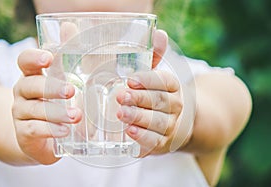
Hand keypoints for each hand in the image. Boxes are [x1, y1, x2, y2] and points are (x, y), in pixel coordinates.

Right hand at [12, 49, 81, 163]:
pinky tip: (65, 131)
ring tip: (76, 116)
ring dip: (57, 112)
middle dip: (51, 87)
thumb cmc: (59, 102)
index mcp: (33, 75)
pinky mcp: (24, 133)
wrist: (45, 135)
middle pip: (30, 84)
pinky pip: (34, 129)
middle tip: (71, 91)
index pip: (25, 61)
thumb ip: (72, 55)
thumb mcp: (70, 79)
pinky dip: (51, 130)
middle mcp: (23, 91)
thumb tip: (69, 26)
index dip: (34, 58)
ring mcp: (21, 112)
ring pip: (35, 109)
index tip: (49, 58)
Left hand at [116, 30, 191, 156]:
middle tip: (121, 96)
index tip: (130, 79)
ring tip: (121, 113)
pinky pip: (155, 141)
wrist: (174, 122)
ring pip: (158, 121)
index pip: (164, 81)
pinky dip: (144, 137)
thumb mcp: (154, 76)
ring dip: (139, 117)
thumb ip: (153, 56)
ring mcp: (170, 125)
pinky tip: (130, 132)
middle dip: (139, 99)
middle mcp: (175, 106)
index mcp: (172, 86)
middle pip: (159, 101)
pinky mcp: (163, 143)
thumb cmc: (156, 95)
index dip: (148, 80)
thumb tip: (158, 33)